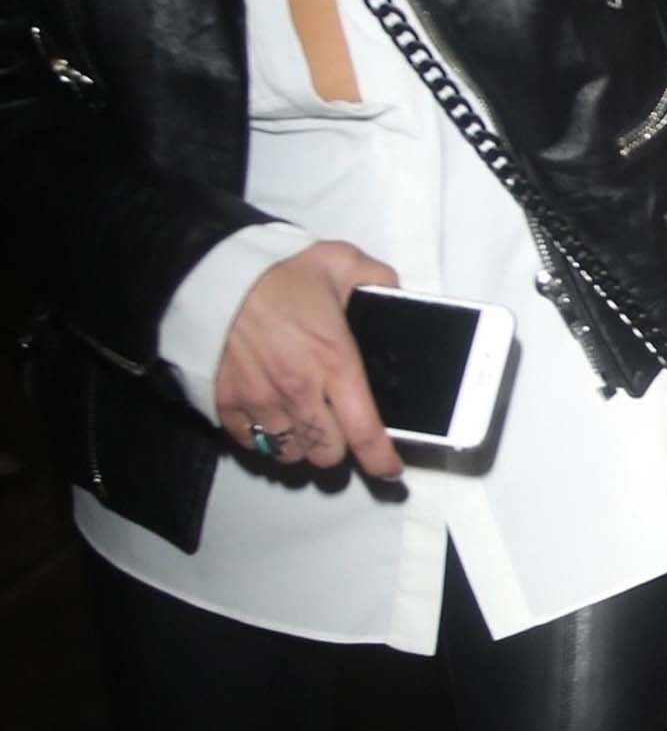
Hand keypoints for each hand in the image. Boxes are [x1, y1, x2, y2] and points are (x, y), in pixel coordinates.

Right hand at [213, 242, 403, 479]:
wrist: (208, 270)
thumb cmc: (276, 268)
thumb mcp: (338, 261)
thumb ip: (375, 279)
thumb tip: (394, 293)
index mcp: (335, 362)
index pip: (365, 432)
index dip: (382, 461)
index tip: (390, 469)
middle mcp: (299, 392)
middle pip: (327, 454)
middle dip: (338, 446)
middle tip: (337, 424)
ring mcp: (259, 401)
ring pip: (289, 455)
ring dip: (301, 444)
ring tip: (302, 421)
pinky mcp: (225, 403)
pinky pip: (250, 442)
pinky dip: (262, 438)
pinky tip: (268, 415)